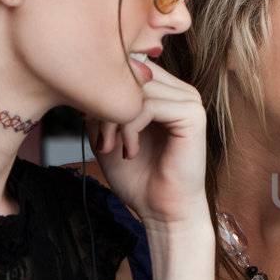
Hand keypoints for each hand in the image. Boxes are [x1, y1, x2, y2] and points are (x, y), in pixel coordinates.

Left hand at [91, 62, 209, 229]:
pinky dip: (130, 128)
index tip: (92, 125)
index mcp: (166, 92)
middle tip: (102, 140)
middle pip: (132, 75)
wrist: (162, 211)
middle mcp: (181, 91)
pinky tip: (129, 151)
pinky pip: (149, 106)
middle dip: (106, 105)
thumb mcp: (107, 134)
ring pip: (138, 91)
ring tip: (111, 148)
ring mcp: (190, 101)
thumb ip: (101, 105)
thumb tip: (86, 82)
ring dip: (115, 120)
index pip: (130, 68)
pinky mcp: (193, 116)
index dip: (104, 91)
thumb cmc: (139, 178)